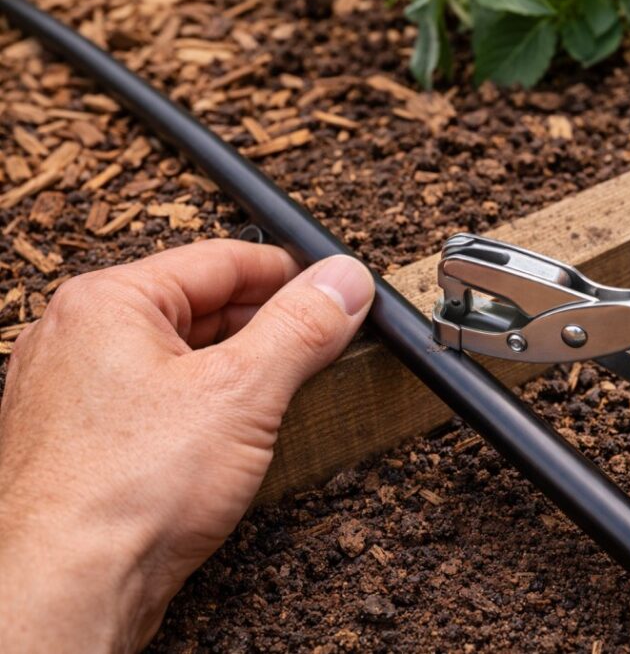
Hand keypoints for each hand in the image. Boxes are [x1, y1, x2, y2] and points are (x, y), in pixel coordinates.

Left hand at [0, 239, 373, 650]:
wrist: (66, 588)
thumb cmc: (125, 492)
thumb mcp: (242, 392)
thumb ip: (301, 327)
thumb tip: (345, 282)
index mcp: (108, 303)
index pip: (220, 259)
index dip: (289, 272)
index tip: (335, 287)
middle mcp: (83, 337)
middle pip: (201, 306)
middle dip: (268, 323)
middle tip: (326, 338)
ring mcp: (79, 391)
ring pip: (183, 356)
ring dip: (241, 366)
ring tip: (290, 384)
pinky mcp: (88, 440)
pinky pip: (162, 399)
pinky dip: (208, 403)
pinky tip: (239, 428)